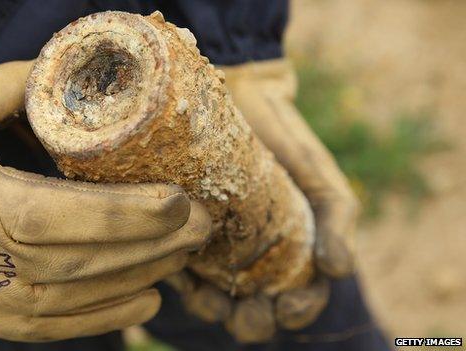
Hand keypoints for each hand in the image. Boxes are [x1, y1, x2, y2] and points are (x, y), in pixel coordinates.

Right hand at [0, 62, 210, 341]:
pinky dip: (109, 317)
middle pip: (89, 261)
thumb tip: (73, 76)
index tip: (182, 200)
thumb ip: (15, 89)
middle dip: (158, 244)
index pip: (68, 219)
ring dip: (145, 276)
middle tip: (205, 221)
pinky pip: (58, 328)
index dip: (130, 214)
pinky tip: (147, 299)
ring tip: (187, 252)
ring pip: (84, 298)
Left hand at [171, 59, 359, 341]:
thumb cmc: (285, 139)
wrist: (239, 95)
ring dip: (214, 311)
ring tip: (214, 302)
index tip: (288, 306)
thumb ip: (337, 220)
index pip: (299, 299)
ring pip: (212, 299)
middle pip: (253, 310)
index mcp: (290, 254)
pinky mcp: (177, 229)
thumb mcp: (320, 177)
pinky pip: (172, 267)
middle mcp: (250, 258)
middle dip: (254, 322)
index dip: (298, 312)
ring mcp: (212, 247)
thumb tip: (338, 271)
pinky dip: (178, 279)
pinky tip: (183, 273)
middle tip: (251, 312)